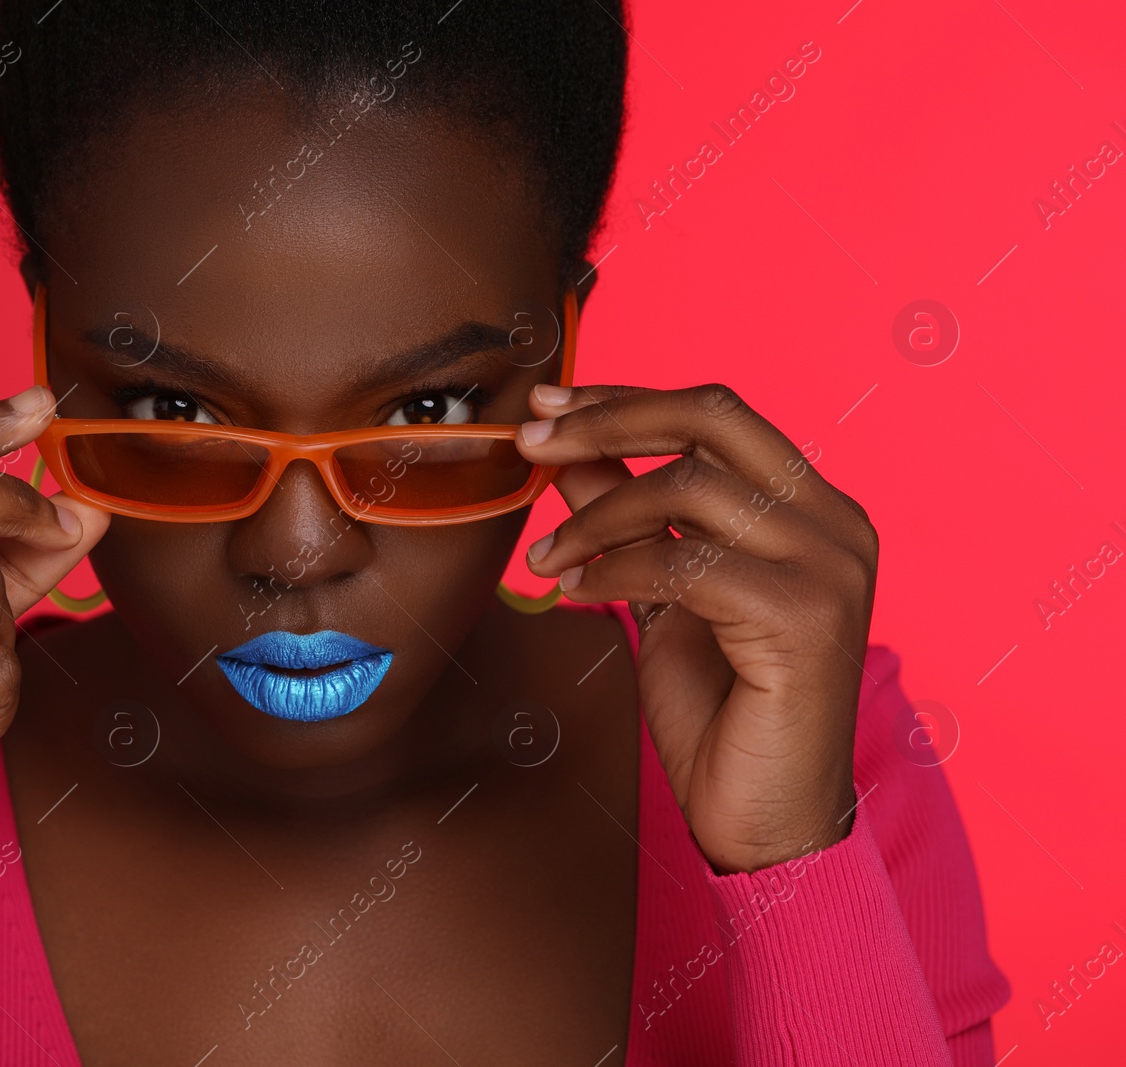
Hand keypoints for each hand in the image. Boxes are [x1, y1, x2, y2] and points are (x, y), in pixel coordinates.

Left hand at [516, 383, 877, 872]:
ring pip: (690, 487)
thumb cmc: (721, 711)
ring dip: (596, 514)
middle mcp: (836, 524)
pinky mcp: (805, 618)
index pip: (717, 412)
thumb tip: (566, 450)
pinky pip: (686, 562)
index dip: (625, 397)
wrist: (766, 818)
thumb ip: (626, 518)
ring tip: (548, 558)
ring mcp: (831, 568)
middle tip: (532, 440)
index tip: (547, 402)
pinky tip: (577, 593)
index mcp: (812, 509)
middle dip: (608, 419)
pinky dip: (615, 570)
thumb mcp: (658, 593)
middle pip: (713, 417)